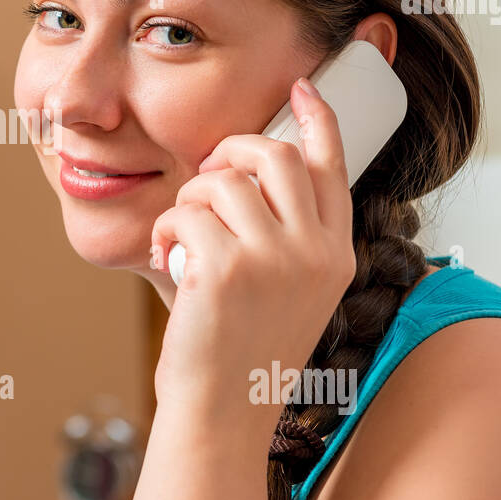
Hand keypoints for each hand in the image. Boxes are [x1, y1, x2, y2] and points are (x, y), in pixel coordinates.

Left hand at [148, 77, 356, 417]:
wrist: (222, 412)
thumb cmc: (244, 350)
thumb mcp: (292, 291)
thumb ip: (288, 235)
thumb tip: (251, 171)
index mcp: (336, 254)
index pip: (332, 166)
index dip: (316, 119)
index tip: (300, 87)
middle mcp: (314, 252)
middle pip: (273, 155)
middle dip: (228, 149)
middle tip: (205, 169)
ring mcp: (273, 259)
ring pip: (219, 181)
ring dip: (188, 201)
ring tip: (181, 238)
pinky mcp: (225, 269)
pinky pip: (183, 212)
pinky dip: (165, 230)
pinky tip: (167, 258)